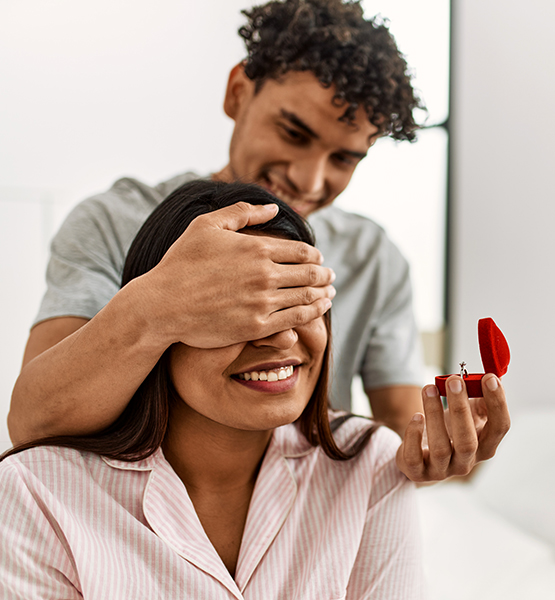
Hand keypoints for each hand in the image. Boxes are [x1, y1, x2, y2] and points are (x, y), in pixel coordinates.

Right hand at [138, 202, 335, 348]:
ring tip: (330, 294)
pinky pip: (295, 319)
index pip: (302, 251)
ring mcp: (262, 301)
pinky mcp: (256, 326)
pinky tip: (318, 310)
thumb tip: (272, 208)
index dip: (316, 256)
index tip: (318, 259)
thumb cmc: (182, 262)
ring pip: (307, 297)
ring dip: (324, 294)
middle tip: (331, 277)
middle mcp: (265, 274)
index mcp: (257, 247)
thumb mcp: (207, 226)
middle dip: (325, 275)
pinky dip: (313, 313)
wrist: (163, 304)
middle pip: (310, 274)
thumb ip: (242, 214)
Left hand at [396, 374, 509, 482]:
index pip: (499, 428)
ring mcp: (441, 470)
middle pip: (468, 441)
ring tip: (429, 388)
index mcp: (484, 446)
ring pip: (440, 448)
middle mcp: (466, 462)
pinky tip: (416, 416)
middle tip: (454, 380)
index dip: (497, 403)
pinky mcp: (417, 471)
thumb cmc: (448, 431)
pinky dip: (414, 435)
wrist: (421, 455)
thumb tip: (489, 377)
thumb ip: (480, 398)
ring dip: (434, 414)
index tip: (489, 377)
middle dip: (461, 408)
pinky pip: (414, 457)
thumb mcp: (468, 415)